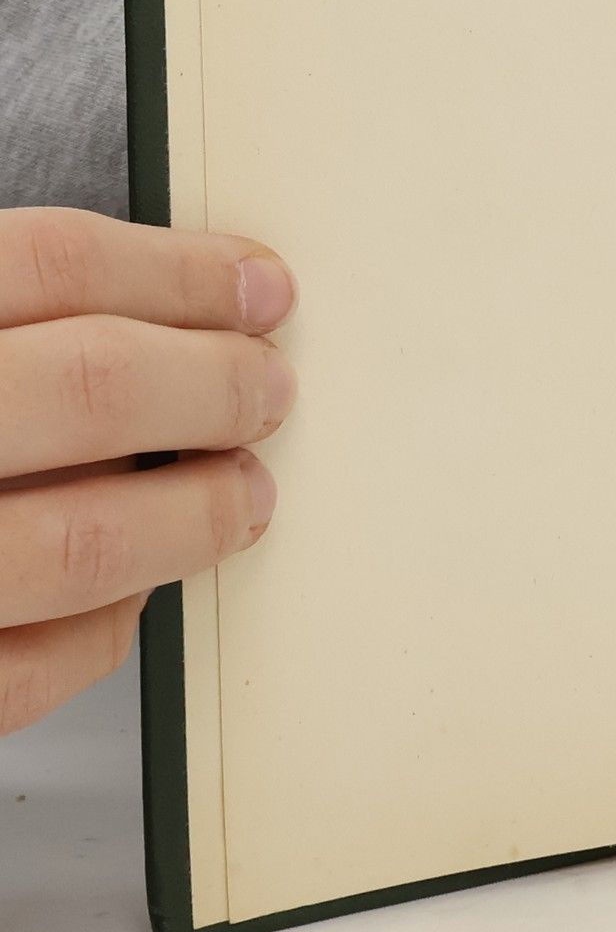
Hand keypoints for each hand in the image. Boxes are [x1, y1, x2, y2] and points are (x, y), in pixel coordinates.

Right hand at [0, 210, 297, 733]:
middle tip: (273, 392)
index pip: (54, 266)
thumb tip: (177, 314)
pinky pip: (41, 665)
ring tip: (246, 496)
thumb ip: (15, 332)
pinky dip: (112, 623)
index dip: (184, 273)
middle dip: (218, 385)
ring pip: (90, 539)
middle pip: (95, 384)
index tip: (264, 288)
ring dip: (199, 514)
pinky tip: (139, 587)